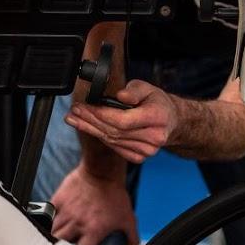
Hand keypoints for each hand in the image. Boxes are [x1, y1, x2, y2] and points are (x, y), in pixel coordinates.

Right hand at [50, 164, 138, 244]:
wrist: (102, 172)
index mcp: (93, 230)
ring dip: (54, 235)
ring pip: (52, 230)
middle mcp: (77, 223)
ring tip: (56, 238)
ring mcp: (66, 211)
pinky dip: (48, 219)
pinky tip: (50, 221)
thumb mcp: (128, 219)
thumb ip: (131, 238)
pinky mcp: (59, 200)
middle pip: (61, 243)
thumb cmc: (114, 194)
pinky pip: (48, 213)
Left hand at [63, 79, 177, 163]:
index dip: (100, 114)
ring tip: (74, 118)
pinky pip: (114, 147)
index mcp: (157, 117)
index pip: (122, 120)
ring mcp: (147, 150)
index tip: (83, 106)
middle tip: (73, 111)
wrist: (170, 121)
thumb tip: (120, 96)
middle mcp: (153, 137)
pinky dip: (99, 137)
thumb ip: (133, 91)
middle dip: (89, 120)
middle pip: (114, 131)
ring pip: (111, 140)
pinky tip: (87, 128)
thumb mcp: (147, 87)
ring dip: (90, 129)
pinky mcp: (140, 157)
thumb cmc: (156, 102)